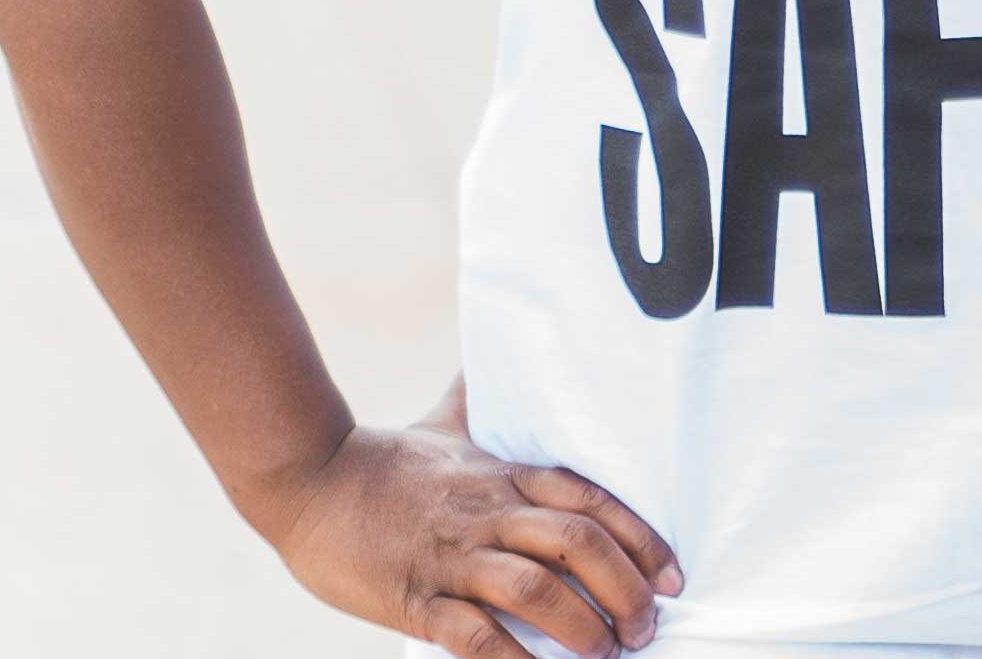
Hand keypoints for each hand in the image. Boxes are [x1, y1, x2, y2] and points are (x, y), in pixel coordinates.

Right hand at [267, 380, 683, 657]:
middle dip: (624, 588)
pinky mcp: (413, 598)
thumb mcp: (447, 421)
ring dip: (581, 626)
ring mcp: (452, 556)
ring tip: (607, 654)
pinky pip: (471, 634)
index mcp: (503, 474)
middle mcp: (489, 512)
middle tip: (647, 627)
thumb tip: (503, 354)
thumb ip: (484, 397)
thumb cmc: (385, 459)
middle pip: (577, 543)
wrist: (308, 479)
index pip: (590, 501)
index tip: (673, 575)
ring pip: (535, 588)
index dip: (641, 538)